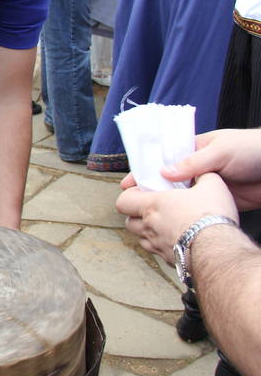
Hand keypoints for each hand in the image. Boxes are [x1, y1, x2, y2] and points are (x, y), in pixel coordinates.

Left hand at [116, 172, 237, 261]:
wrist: (218, 251)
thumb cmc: (211, 217)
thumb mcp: (212, 185)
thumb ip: (203, 175)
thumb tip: (203, 174)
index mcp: (153, 206)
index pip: (123, 201)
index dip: (129, 196)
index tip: (141, 194)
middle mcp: (150, 227)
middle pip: (130, 222)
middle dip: (137, 216)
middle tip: (153, 211)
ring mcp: (157, 245)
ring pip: (142, 239)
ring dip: (148, 232)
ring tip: (166, 226)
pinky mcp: (168, 260)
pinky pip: (158, 252)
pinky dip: (163, 247)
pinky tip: (178, 241)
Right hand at [122, 128, 260, 210]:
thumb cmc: (252, 150)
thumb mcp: (221, 151)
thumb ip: (192, 163)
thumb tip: (164, 174)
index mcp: (193, 151)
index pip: (162, 160)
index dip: (144, 172)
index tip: (127, 185)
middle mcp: (196, 170)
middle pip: (167, 182)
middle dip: (150, 192)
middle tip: (131, 206)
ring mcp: (205, 188)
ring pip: (179, 198)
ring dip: (165, 206)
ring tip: (146, 218)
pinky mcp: (217, 203)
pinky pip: (195, 210)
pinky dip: (183, 216)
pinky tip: (171, 225)